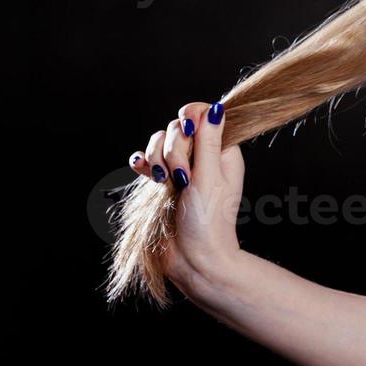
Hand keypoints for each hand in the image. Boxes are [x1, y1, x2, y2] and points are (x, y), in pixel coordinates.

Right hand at [127, 101, 244, 292]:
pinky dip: (142, 163)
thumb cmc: (208, 221)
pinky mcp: (163, 181)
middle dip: (173, 148)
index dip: (191, 120)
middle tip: (181, 177)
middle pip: (177, 127)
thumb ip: (208, 142)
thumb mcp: (210, 177)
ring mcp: (182, 168)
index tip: (188, 134)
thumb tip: (216, 108)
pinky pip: (146, 160)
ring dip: (157, 158)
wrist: (193, 258)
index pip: (203, 114)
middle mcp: (203, 155)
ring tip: (164, 182)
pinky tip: (144, 173)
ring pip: (159, 142)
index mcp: (223, 150)